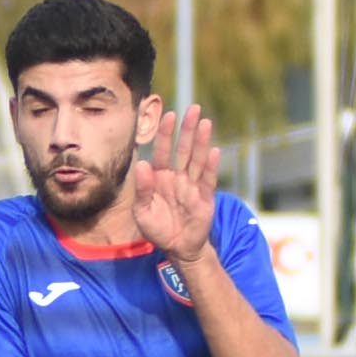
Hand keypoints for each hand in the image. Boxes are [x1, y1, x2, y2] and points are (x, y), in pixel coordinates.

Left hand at [130, 104, 218, 264]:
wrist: (177, 247)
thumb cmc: (157, 229)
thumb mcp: (143, 212)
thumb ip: (143, 189)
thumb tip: (142, 164)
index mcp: (160, 178)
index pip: (163, 151)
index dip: (165, 134)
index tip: (169, 115)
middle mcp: (177, 177)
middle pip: (183, 149)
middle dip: (187, 129)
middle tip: (193, 108)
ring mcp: (192, 186)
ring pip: (197, 159)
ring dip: (201, 141)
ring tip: (205, 122)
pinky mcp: (205, 197)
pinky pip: (208, 179)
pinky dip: (210, 166)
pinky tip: (213, 151)